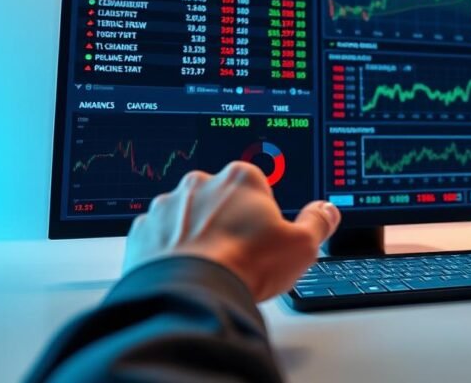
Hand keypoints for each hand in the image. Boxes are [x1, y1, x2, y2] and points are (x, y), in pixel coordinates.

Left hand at [123, 161, 340, 300]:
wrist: (189, 293)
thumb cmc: (244, 265)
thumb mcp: (302, 246)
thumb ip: (318, 223)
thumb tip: (326, 212)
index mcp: (241, 178)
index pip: (259, 190)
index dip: (264, 218)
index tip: (264, 240)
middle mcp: (201, 183)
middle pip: (221, 200)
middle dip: (228, 223)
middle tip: (239, 256)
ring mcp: (169, 206)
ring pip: (188, 217)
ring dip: (197, 236)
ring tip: (210, 269)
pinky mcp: (144, 230)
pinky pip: (160, 237)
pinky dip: (169, 252)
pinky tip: (185, 273)